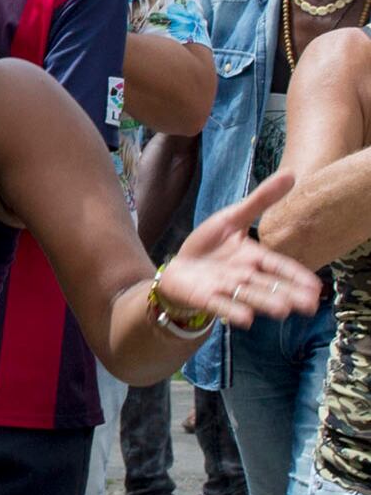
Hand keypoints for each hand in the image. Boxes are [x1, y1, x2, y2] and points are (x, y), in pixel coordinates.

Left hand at [158, 171, 322, 328]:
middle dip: (287, 294)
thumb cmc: (209, 245)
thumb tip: (291, 174)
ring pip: (248, 296)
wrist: (179, 267)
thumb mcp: (232, 218)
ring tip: (283, 310)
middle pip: (268, 285)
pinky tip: (246, 319)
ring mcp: (224, 288)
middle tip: (308, 304)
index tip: (316, 287)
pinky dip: (232, 311)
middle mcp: (243, 275)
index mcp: (253, 257)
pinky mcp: (205, 297)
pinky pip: (221, 304)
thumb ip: (260, 200)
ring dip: (265, 302)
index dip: (296, 276)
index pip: (278, 266)